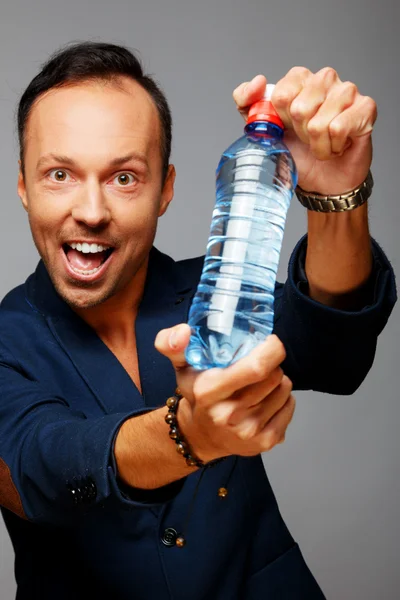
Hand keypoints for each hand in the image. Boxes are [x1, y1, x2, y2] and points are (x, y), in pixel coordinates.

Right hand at [155, 324, 294, 461]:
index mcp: (209, 391)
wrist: (200, 436)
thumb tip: (182, 331)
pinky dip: (283, 398)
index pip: (256, 368)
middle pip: (274, 376)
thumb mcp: (181, 366)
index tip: (270, 341)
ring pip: (284, 389)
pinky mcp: (265, 441)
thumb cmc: (197, 395)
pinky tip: (266, 400)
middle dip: (272, 363)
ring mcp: (248, 430)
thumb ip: (171, 344)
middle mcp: (229, 414)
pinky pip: (290, 406)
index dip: (271, 350)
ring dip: (278, 380)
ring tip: (259, 383)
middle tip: (259, 364)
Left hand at [233, 68, 376, 194]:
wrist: (323, 180)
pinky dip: (334, 147)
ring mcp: (347, 90)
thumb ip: (247, 104)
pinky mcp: (365, 106)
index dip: (282, 120)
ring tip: (324, 144)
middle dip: (301, 134)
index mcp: (299, 79)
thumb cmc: (298, 153)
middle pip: (299, 109)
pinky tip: (339, 145)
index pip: (281, 94)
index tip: (288, 128)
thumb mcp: (263, 131)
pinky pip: (339, 128)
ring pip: (319, 123)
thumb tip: (257, 82)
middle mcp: (324, 79)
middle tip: (308, 139)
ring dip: (318, 145)